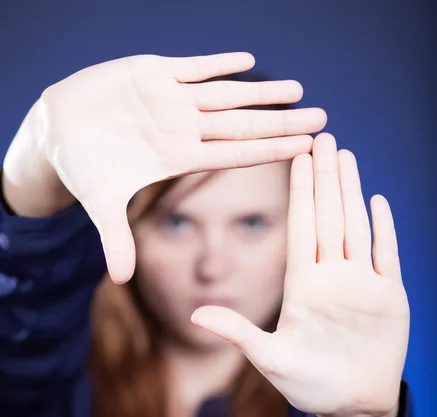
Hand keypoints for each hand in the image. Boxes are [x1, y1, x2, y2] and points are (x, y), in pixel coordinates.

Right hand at [35, 52, 325, 282]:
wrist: (59, 131)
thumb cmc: (83, 168)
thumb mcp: (99, 203)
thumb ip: (115, 238)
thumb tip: (120, 281)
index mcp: (177, 158)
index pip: (233, 155)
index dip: (270, 151)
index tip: (304, 150)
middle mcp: (182, 129)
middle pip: (242, 126)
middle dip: (280, 122)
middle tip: (323, 120)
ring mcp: (170, 101)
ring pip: (224, 94)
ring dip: (260, 92)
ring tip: (298, 90)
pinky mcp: (151, 73)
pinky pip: (190, 67)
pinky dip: (215, 63)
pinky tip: (247, 60)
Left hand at [192, 133, 409, 416]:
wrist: (350, 404)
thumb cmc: (307, 385)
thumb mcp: (270, 359)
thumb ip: (239, 333)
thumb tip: (196, 315)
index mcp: (302, 286)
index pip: (300, 228)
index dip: (299, 193)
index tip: (295, 157)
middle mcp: (331, 277)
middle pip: (328, 217)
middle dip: (325, 178)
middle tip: (321, 136)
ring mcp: (361, 284)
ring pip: (356, 226)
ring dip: (352, 191)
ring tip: (346, 155)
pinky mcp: (389, 297)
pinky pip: (387, 255)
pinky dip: (384, 230)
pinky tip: (377, 200)